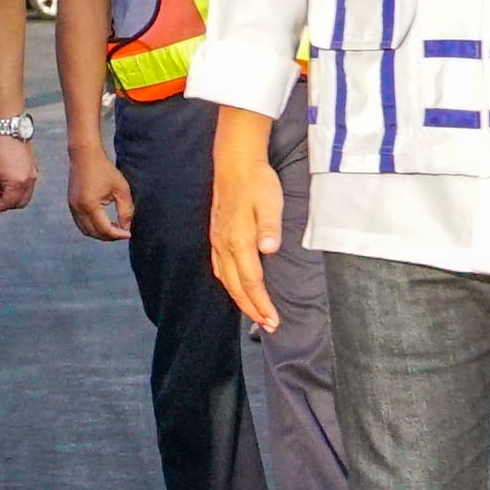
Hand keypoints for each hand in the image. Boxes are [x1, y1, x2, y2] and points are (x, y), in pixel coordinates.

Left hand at [0, 130, 38, 214]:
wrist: (5, 125)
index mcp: (18, 183)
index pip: (7, 204)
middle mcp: (29, 180)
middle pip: (19, 202)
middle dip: (4, 204)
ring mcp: (33, 172)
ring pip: (24, 194)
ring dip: (11, 196)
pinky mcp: (33, 166)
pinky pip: (27, 184)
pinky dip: (17, 188)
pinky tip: (4, 180)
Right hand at [67, 139, 132, 242]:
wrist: (84, 155)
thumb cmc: (104, 169)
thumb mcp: (121, 189)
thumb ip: (126, 210)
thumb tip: (127, 227)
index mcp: (90, 205)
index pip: (105, 229)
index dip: (118, 235)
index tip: (129, 233)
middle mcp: (78, 209)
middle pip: (94, 233)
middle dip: (109, 237)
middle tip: (123, 232)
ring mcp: (72, 207)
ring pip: (86, 231)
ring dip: (100, 233)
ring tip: (115, 228)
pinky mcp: (71, 204)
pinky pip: (81, 223)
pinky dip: (92, 227)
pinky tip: (104, 221)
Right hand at [207, 121, 281, 331]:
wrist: (234, 163)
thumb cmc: (257, 182)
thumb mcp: (270, 202)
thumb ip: (269, 227)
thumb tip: (269, 250)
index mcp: (239, 240)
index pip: (251, 281)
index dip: (262, 303)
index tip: (273, 320)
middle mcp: (224, 245)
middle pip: (236, 286)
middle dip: (252, 309)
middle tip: (268, 326)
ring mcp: (217, 241)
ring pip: (225, 279)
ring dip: (240, 299)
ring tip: (254, 312)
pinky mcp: (216, 235)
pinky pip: (219, 268)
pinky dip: (229, 284)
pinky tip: (236, 286)